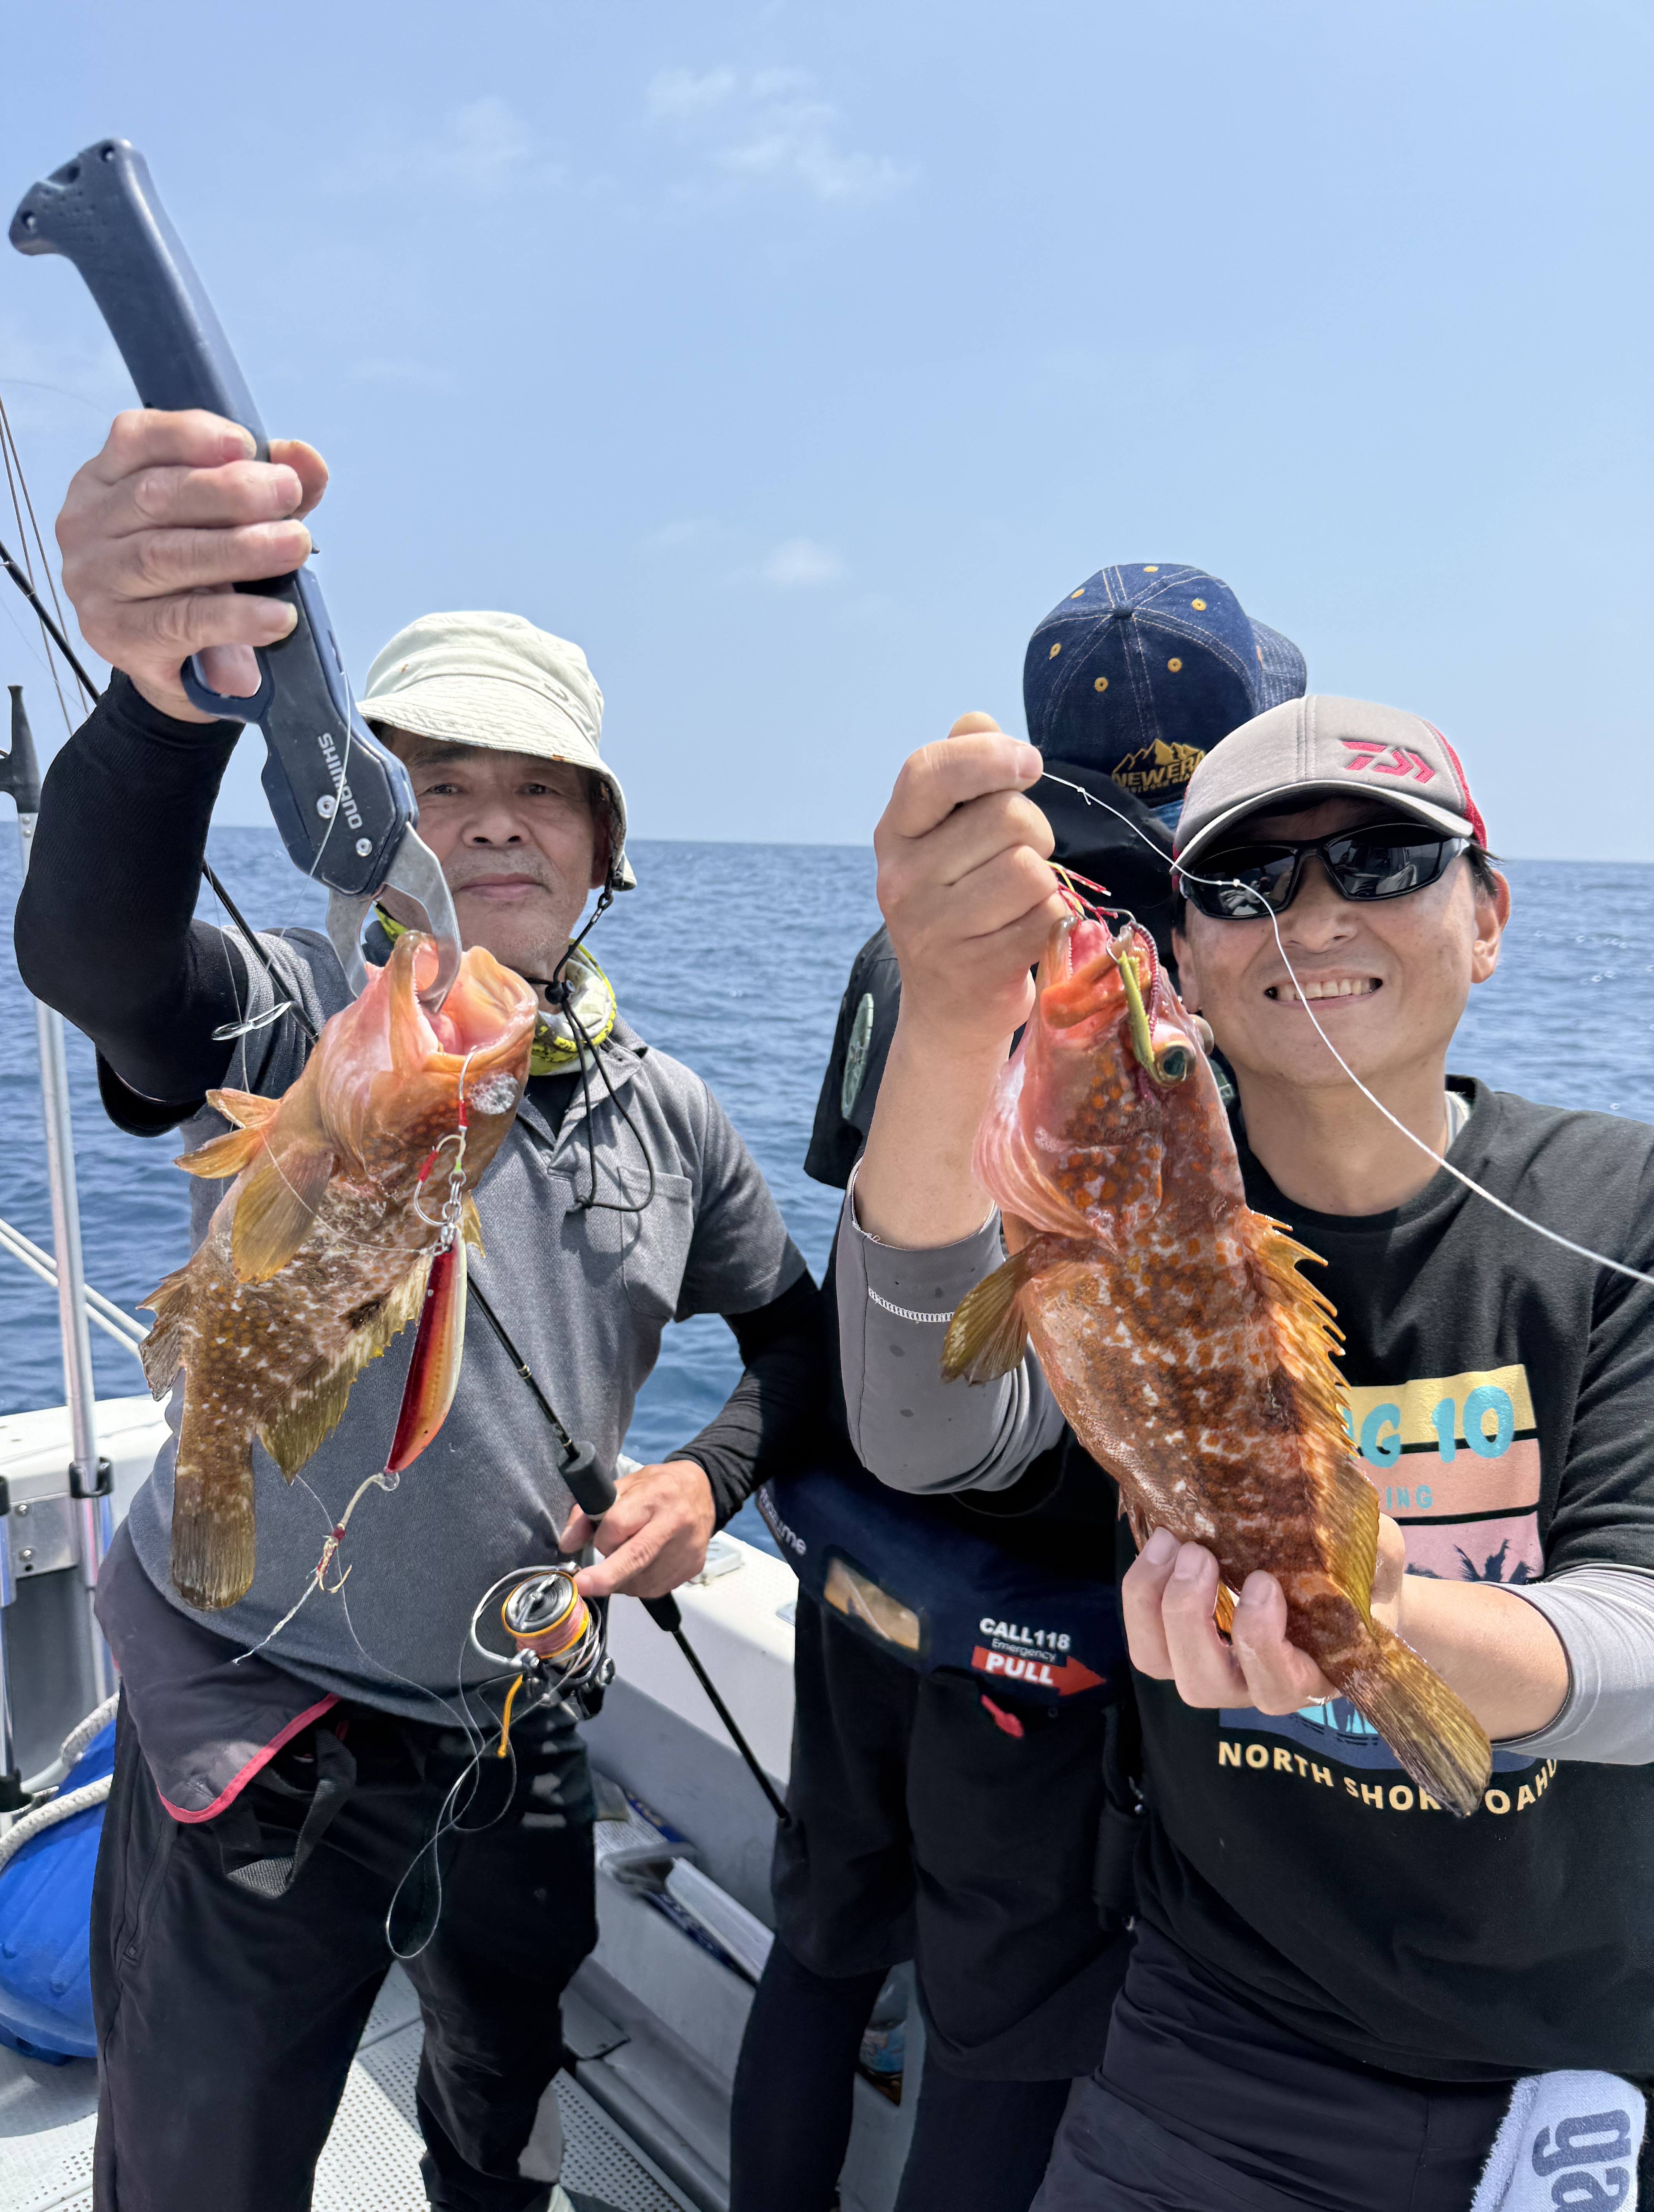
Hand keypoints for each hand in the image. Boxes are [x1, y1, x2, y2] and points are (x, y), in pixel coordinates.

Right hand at [57, 408, 327, 721]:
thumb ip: (265, 487)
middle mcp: (88, 524)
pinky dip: (234, 617)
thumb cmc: (201, 577)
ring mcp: (94, 581)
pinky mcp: (115, 636)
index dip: (193, 436)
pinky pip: (178, 621)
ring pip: (164, 555)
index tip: (246, 444)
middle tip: (287, 496)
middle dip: (230, 492)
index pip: (139, 438)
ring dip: (237, 549)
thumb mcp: (234, 524)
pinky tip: (276, 617)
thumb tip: (305, 458)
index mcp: (106, 478)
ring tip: (292, 548)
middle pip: (156, 496)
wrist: (184, 665)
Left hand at [564, 1460, 716, 1599]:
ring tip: (624, 1559)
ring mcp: (686, 1549)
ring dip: (622, 1579)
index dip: (602, 1536)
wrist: (704, 1490)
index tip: (598, 1538)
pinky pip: (655, 1588)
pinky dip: (639, 1584)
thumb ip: (590, 1512)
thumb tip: (567, 1544)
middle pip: (635, 1557)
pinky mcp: (692, 1567)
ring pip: (642, 1580)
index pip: (619, 1525)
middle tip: (583, 1586)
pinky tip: (640, 1567)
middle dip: (605, 1577)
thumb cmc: (659, 1486)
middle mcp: (674, 1523)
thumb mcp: (623, 1486)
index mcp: (655, 1496)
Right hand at [873, 713, 1066, 1057]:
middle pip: (1007, 818)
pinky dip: (1051, 922)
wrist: (948, 1007)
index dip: (989, 755)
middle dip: (1034, 832)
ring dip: (1045, 883)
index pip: (929, 770)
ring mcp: (931, 929)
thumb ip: (963, 772)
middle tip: (1018, 859)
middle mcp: (901, 878)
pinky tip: (1024, 933)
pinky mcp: (972, 971)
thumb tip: (978, 720)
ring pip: (1030, 871)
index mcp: (895, 833)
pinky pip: (1045, 919)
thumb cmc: (961, 901)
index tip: (1028, 763)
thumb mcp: (948, 835)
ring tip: (1019, 901)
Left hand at [1122, 1518, 1408, 1712]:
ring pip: (1160, 1664)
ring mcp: (1210, 1668)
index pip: (1276, 1687)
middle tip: (1199, 1554)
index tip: (1264, 1581)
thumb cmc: (1359, 1578)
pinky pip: (1144, 1639)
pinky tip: (1160, 1544)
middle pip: (1204, 1684)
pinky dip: (1141, 1594)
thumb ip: (1378, 1551)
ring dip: (1154, 1604)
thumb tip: (1353, 1532)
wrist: (1334, 1582)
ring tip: (1172, 1544)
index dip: (1260, 1641)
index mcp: (1308, 1677)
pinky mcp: (1176, 1644)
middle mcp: (1252, 1686)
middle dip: (1190, 1618)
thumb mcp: (1379, 1560)